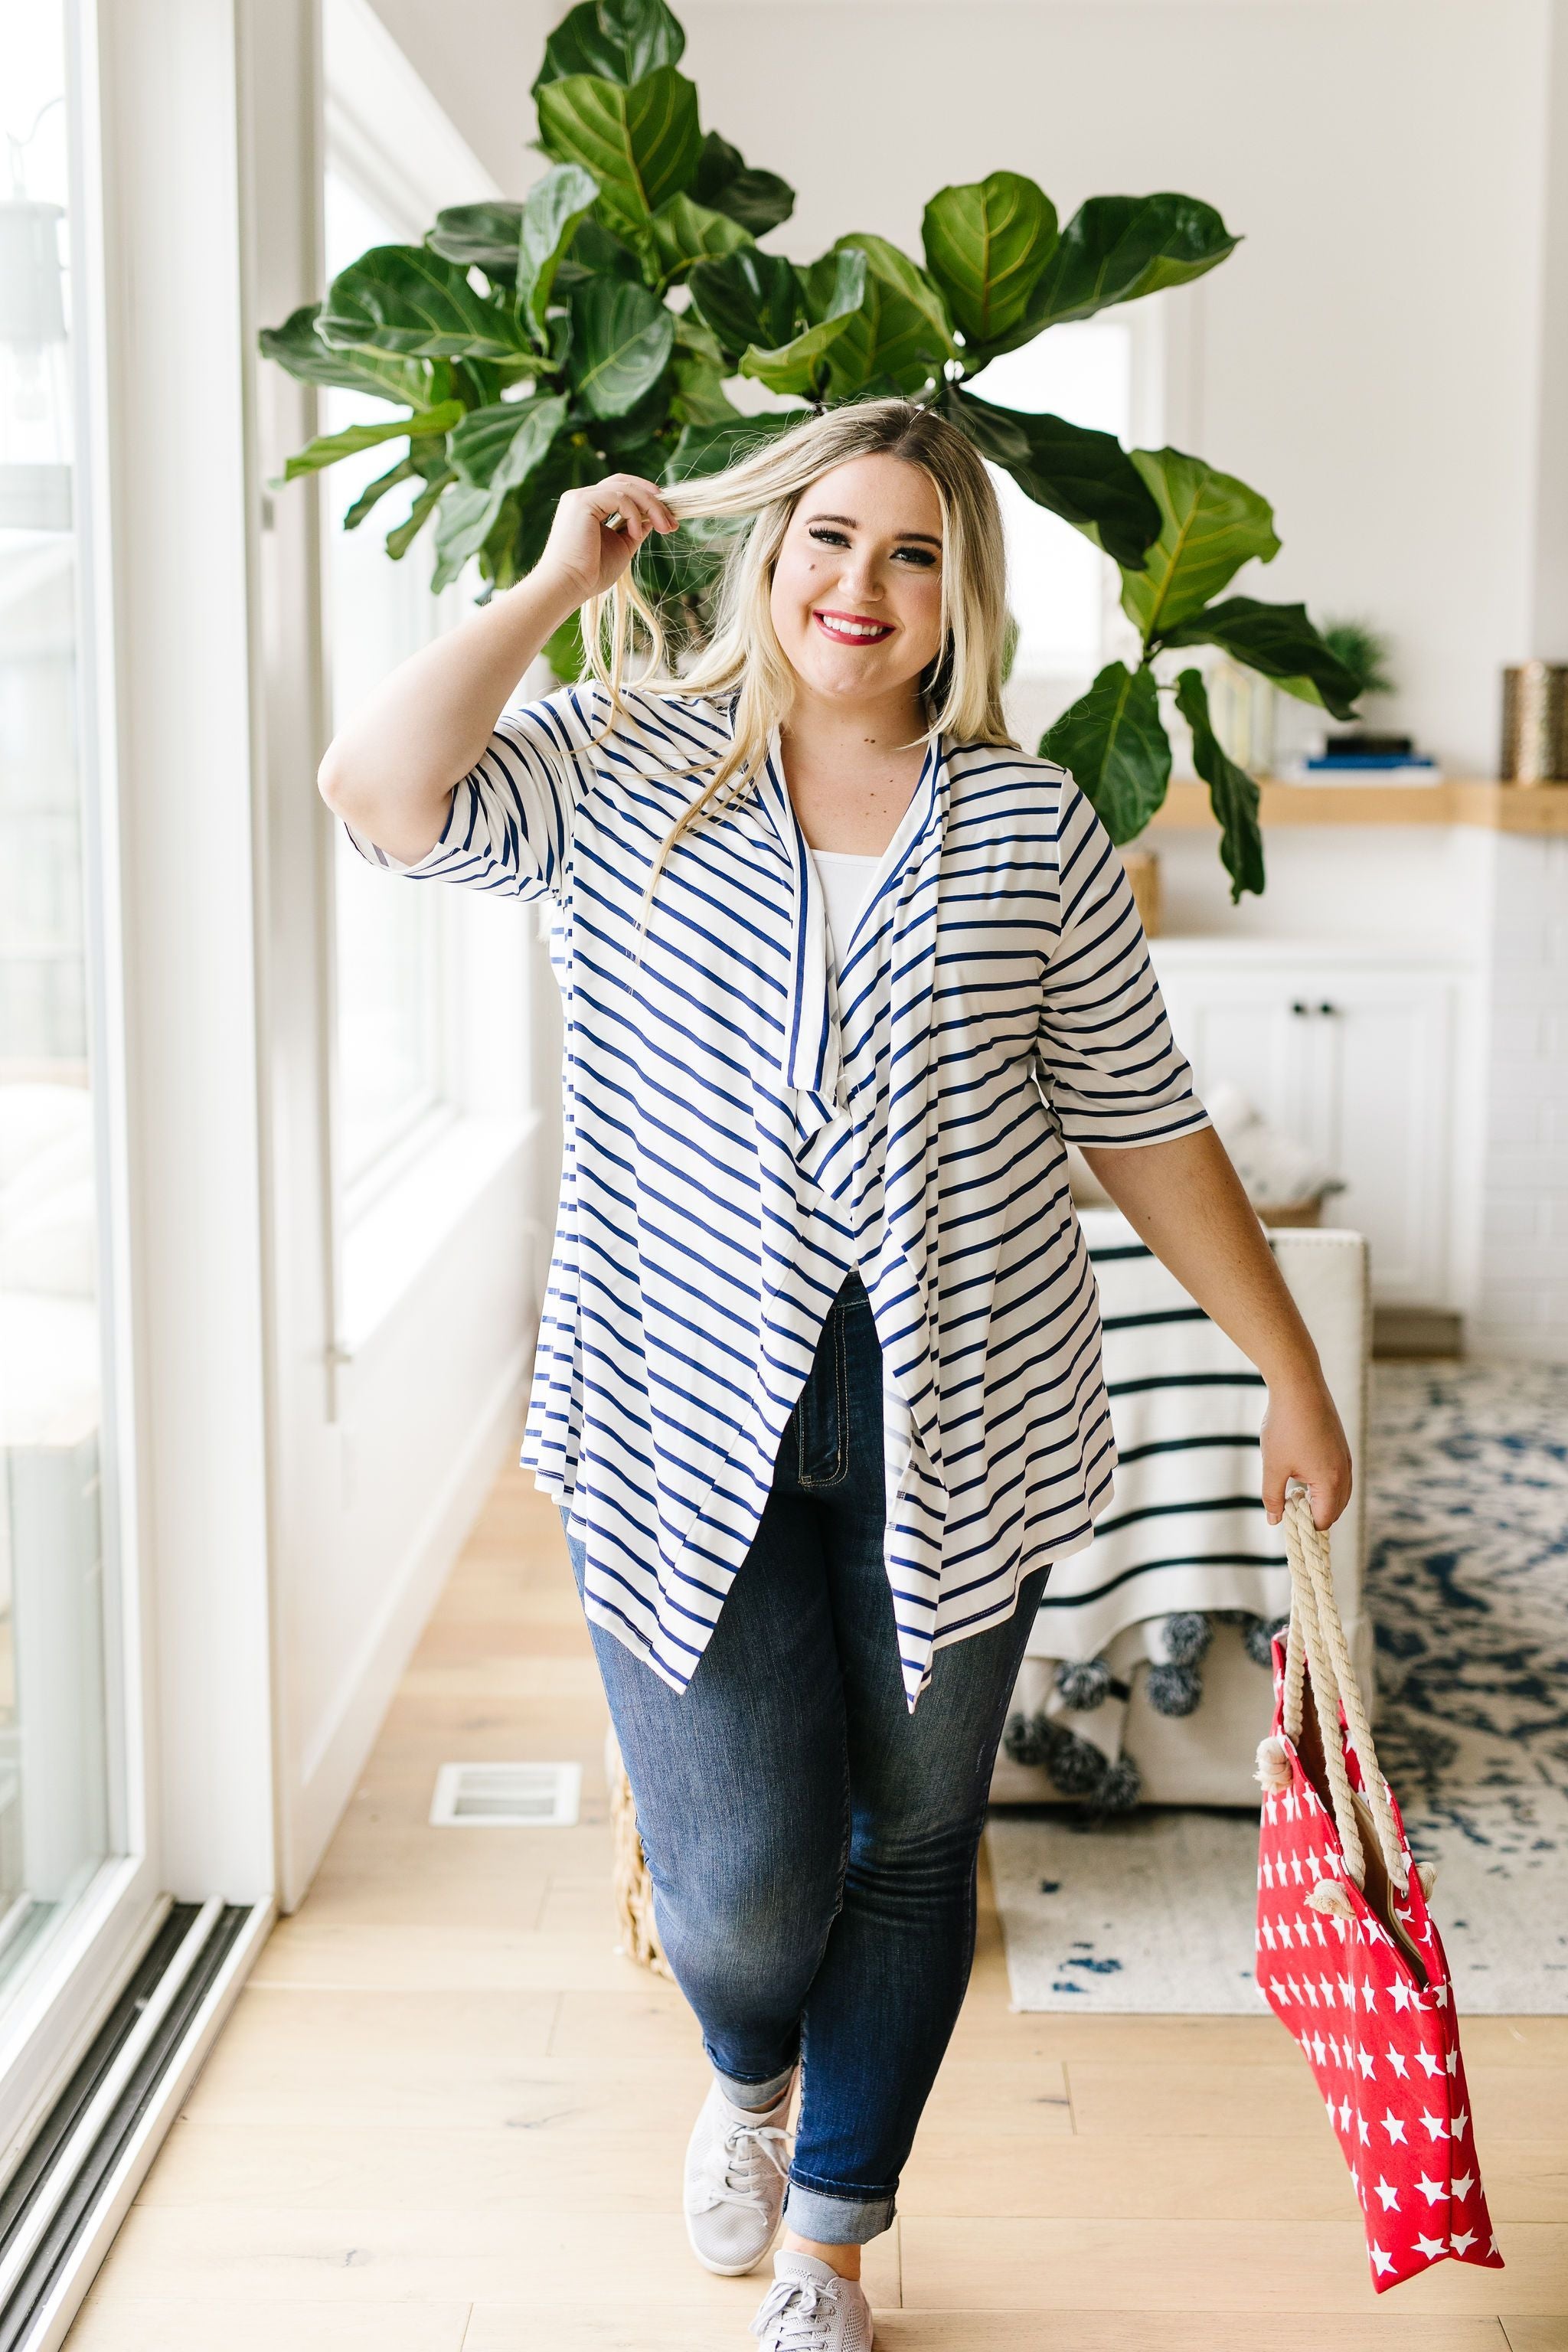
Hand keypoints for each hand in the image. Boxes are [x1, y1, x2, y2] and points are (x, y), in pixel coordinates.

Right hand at [535, 472, 677, 606]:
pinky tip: (635, 533)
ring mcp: (580, 497)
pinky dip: (633, 513)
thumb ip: (634, 530)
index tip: (668, 518)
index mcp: (588, 506)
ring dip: (651, 506)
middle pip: (625, 483)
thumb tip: (652, 519)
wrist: (567, 586)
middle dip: (654, 500)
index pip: (621, 489)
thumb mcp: (621, 547)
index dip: (646, 498)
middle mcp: (582, 497)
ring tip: (665, 528)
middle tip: (673, 522)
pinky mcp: (582, 502)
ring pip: (625, 488)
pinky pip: (619, 497)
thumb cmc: (589, 574)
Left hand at [1260, 1372, 1351, 1530]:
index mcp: (1331, 1482)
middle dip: (1314, 1515)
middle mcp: (1345, 1472)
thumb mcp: (1273, 1466)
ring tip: (1293, 1491)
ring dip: (1320, 1499)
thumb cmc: (1285, 1426)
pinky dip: (1324, 1483)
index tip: (1286, 1521)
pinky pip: (1338, 1475)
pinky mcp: (1341, 1445)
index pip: (1324, 1520)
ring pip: (1339, 1492)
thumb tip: (1274, 1521)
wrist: (1299, 1385)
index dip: (1305, 1526)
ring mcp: (1345, 1457)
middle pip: (1335, 1509)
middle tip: (1288, 1508)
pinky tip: (1300, 1472)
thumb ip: (1272, 1497)